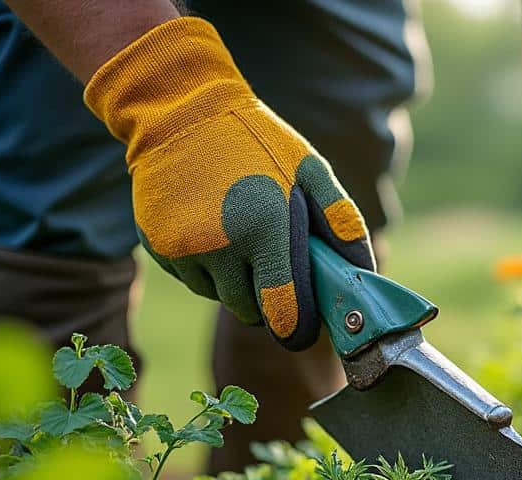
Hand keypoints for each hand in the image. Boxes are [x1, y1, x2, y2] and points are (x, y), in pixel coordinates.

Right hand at [84, 17, 370, 350]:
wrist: (178, 111)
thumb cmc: (255, 140)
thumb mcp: (309, 169)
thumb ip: (340, 218)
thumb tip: (363, 268)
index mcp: (266, 228)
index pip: (283, 312)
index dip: (297, 326)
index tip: (304, 325)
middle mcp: (221, 246)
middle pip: (251, 311)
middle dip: (268, 299)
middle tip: (274, 266)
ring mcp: (184, 250)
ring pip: (220, 297)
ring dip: (235, 283)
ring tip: (240, 237)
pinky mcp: (157, 249)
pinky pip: (191, 281)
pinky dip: (205, 270)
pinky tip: (210, 230)